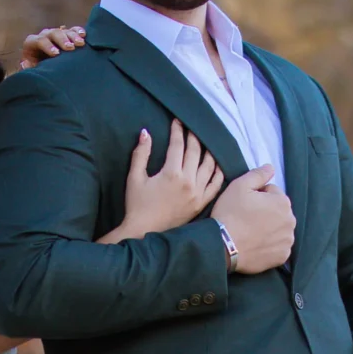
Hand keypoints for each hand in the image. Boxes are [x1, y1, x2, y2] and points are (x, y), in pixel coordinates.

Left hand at [19, 24, 88, 67]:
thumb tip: (25, 64)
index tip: (56, 54)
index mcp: (32, 42)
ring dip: (73, 36)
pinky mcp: (66, 34)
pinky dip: (78, 31)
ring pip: (64, 31)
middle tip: (70, 48)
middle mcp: (44, 35)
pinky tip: (84, 35)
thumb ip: (27, 68)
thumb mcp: (29, 69)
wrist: (42, 66)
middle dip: (62, 40)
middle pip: (53, 33)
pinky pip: (73, 30)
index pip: (39, 41)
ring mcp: (55, 34)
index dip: (48, 46)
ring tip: (80, 44)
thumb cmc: (35, 68)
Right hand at [110, 120, 224, 238]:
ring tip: (205, 142)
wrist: (145, 232)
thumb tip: (145, 132)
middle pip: (195, 152)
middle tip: (191, 128)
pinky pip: (215, 185)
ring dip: (208, 151)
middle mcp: (188, 182)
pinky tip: (216, 164)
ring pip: (209, 166)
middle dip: (193, 137)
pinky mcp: (201, 204)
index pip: (178, 145)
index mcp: (171, 174)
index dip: (177, 131)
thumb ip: (140, 154)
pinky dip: (218, 172)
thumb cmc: (137, 205)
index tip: (177, 121)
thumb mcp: (135, 178)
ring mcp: (198, 194)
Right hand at [212, 165, 294, 272]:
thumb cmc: (230, 214)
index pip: (272, 192)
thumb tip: (271, 167)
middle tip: (246, 219)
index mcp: (283, 202)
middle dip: (266, 212)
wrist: (222, 246)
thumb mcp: (239, 186)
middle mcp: (290, 221)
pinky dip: (270, 245)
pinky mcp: (282, 257)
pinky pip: (278, 247)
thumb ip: (258, 174)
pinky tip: (256, 244)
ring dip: (269, 228)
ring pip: (279, 229)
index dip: (257, 196)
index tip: (245, 205)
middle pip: (277, 211)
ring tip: (250, 233)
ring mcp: (287, 241)